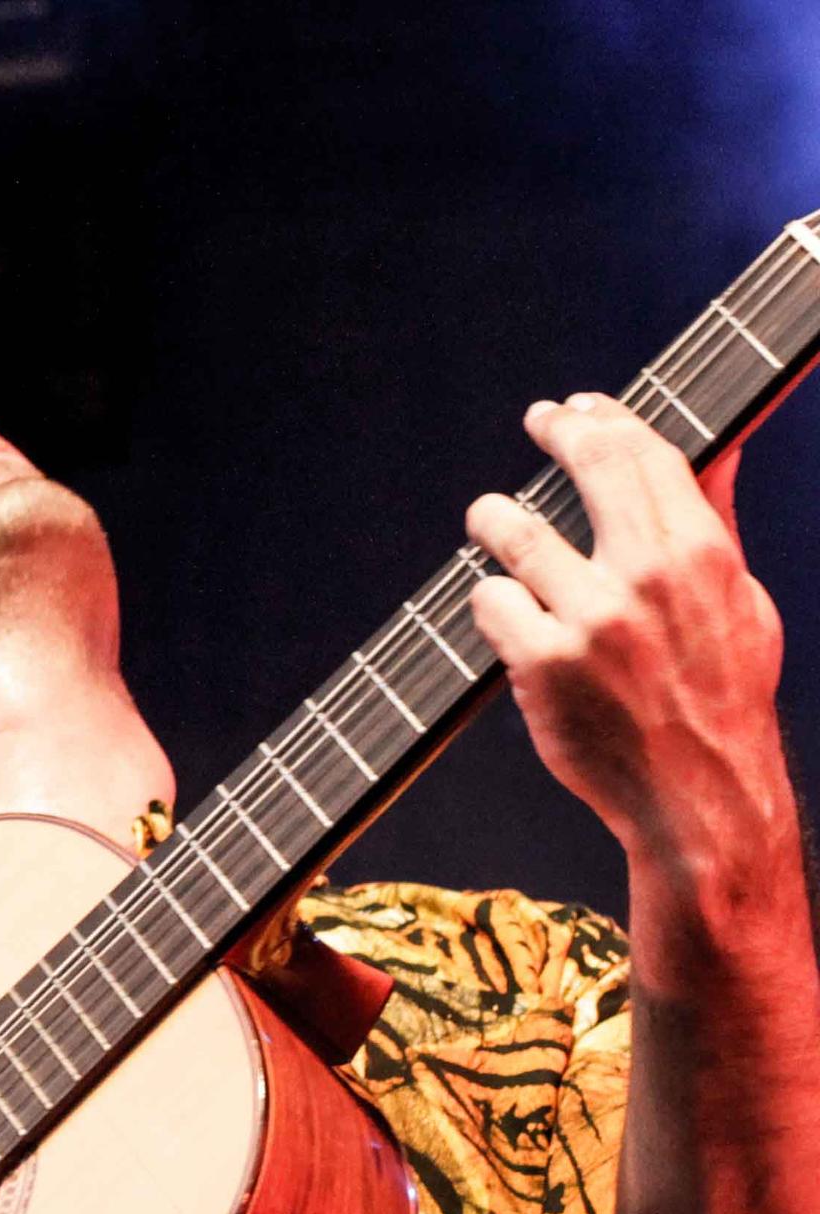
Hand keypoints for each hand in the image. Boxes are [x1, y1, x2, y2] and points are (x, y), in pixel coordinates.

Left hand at [467, 395, 790, 871]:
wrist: (698, 790)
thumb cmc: (719, 693)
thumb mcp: (741, 599)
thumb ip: (716, 521)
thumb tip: (720, 445)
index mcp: (703, 555)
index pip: (647, 455)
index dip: (607, 419)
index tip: (580, 405)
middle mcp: (648, 577)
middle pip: (591, 468)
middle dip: (559, 432)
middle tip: (539, 421)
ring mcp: (591, 620)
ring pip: (518, 533)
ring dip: (495, 516)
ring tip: (489, 516)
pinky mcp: (542, 664)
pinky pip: (490, 602)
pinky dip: (490, 599)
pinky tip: (500, 605)